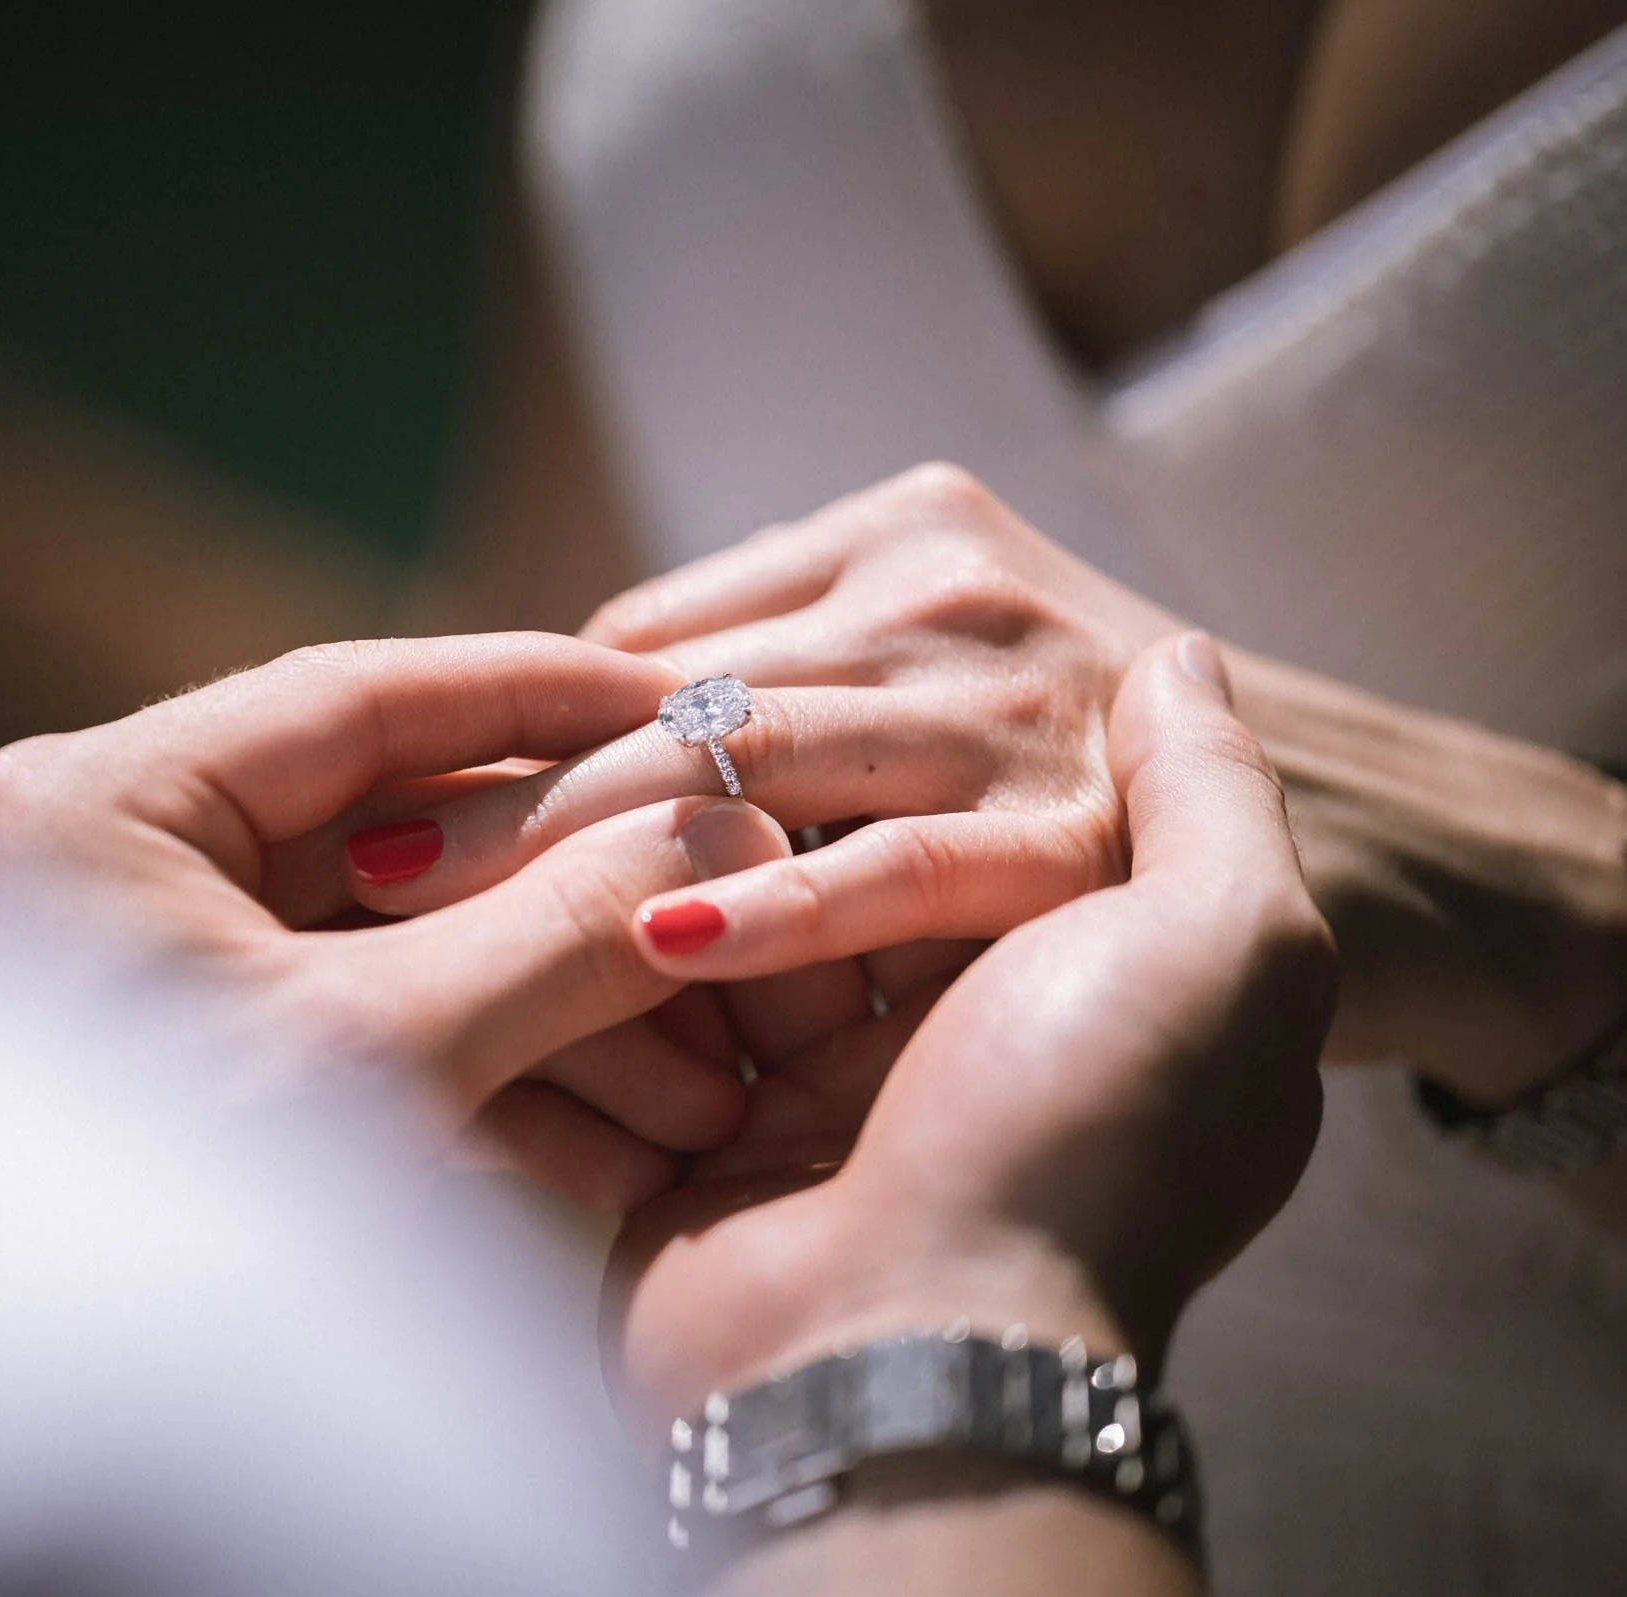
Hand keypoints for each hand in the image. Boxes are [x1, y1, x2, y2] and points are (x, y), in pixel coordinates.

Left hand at [0, 633, 789, 1209]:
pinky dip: (481, 1088)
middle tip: (723, 913)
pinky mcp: (187, 1087)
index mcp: (93, 807)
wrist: (43, 1473)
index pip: (353, 698)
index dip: (536, 696)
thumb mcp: (374, 1058)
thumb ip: (554, 931)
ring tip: (704, 1093)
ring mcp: (137, 983)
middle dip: (567, 904)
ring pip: (387, 953)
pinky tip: (621, 1155)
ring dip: (550, 1018)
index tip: (682, 704)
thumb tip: (718, 825)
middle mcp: (102, 871)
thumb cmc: (160, 1242)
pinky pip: (355, 1047)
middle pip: (385, 833)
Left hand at [343, 465, 1179, 1009]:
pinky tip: (660, 949)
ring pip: (747, 767)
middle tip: (352, 867)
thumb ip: (773, 682)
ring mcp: (1014, 698)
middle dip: (498, 789)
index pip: (639, 638)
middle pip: (664, 696)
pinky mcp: (1080, 827)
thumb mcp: (930, 678)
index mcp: (893, 530)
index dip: (511, 728)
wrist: (1360, 832)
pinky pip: (894, 872)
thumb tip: (558, 733)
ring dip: (577, 849)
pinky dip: (777, 912)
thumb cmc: (1079, 773)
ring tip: (427, 912)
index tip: (395, 805)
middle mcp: (944, 587)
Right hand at [610, 634, 1337, 1425]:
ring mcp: (801, 1063)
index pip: (925, 763)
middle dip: (688, 780)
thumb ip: (1207, 788)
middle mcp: (932, 997)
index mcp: (1051, 943)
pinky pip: (620, 989)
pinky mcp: (692, 1120)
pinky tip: (515, 888)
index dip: (828, 702)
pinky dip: (576, 941)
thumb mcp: (1223, 954)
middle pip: (781, 814)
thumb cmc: (1082, 1150)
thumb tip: (1177, 650)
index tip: (742, 668)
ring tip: (537, 814)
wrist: (920, 1369)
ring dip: (619, 852)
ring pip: (685, 884)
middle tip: (598, 729)